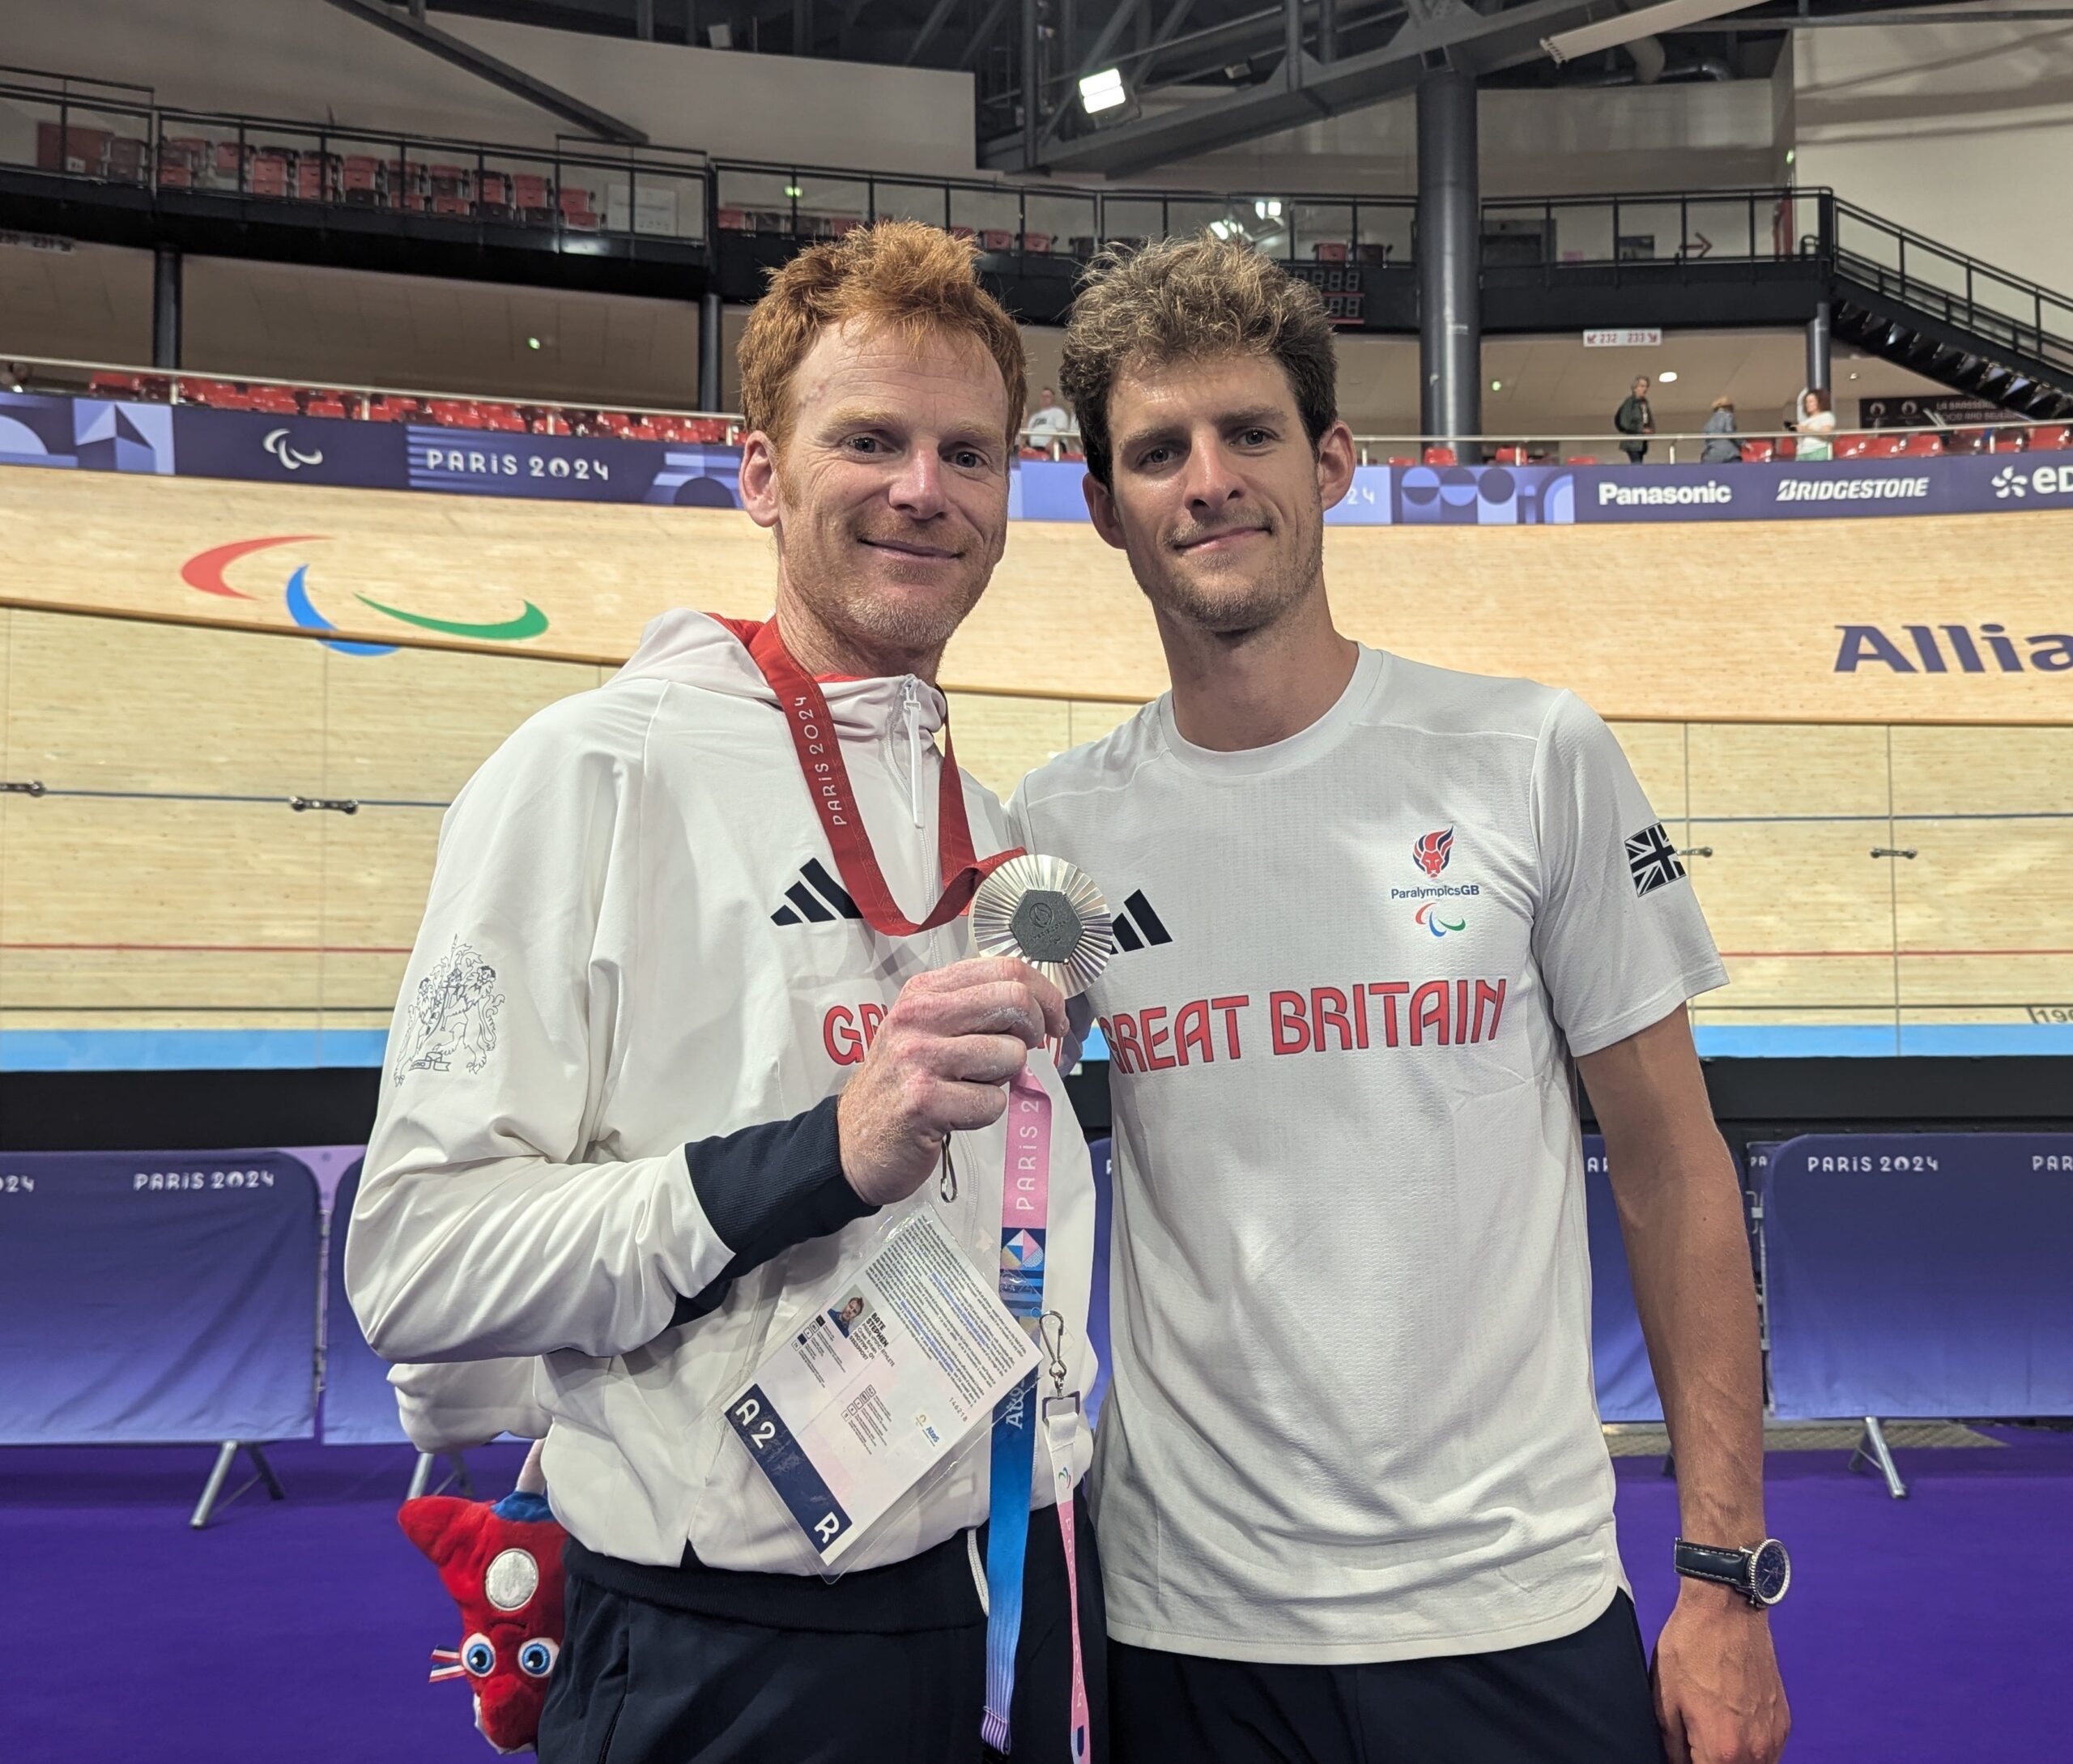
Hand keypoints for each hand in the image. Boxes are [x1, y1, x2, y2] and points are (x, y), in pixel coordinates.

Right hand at [836, 957, 1065, 1206]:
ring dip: (1004, 1080)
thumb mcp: (926, 1030)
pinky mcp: (923, 1100)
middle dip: (1035, 1032)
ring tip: (970, 1088)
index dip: (1044, 994)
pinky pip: (993, 1101)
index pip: (1005, 968)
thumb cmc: (901, 1085)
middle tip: (1023, 1054)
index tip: (1053, 1019)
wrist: (854, 1142)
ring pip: (1011, 1054)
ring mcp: (918, 1056)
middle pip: (1014, 1000)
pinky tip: (956, 1114)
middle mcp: (918, 1016)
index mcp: (924, 991)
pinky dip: (985, 1113)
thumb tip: (1039, 1007)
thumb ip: (973, 1011)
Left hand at [1651, 1583, 1789, 1763]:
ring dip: (1733, 1761)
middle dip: (1713, 1763)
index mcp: (1723, 1750)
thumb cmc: (1691, 1648)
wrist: (1726, 1611)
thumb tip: (1676, 1762)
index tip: (1684, 1753)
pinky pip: (1769, 1753)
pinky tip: (1731, 1729)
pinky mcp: (1784, 1722)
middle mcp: (1757, 1751)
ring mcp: (1775, 1737)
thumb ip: (1673, 1745)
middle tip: (1695, 1745)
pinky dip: (1751, 1751)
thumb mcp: (1665, 1700)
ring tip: (1712, 1736)